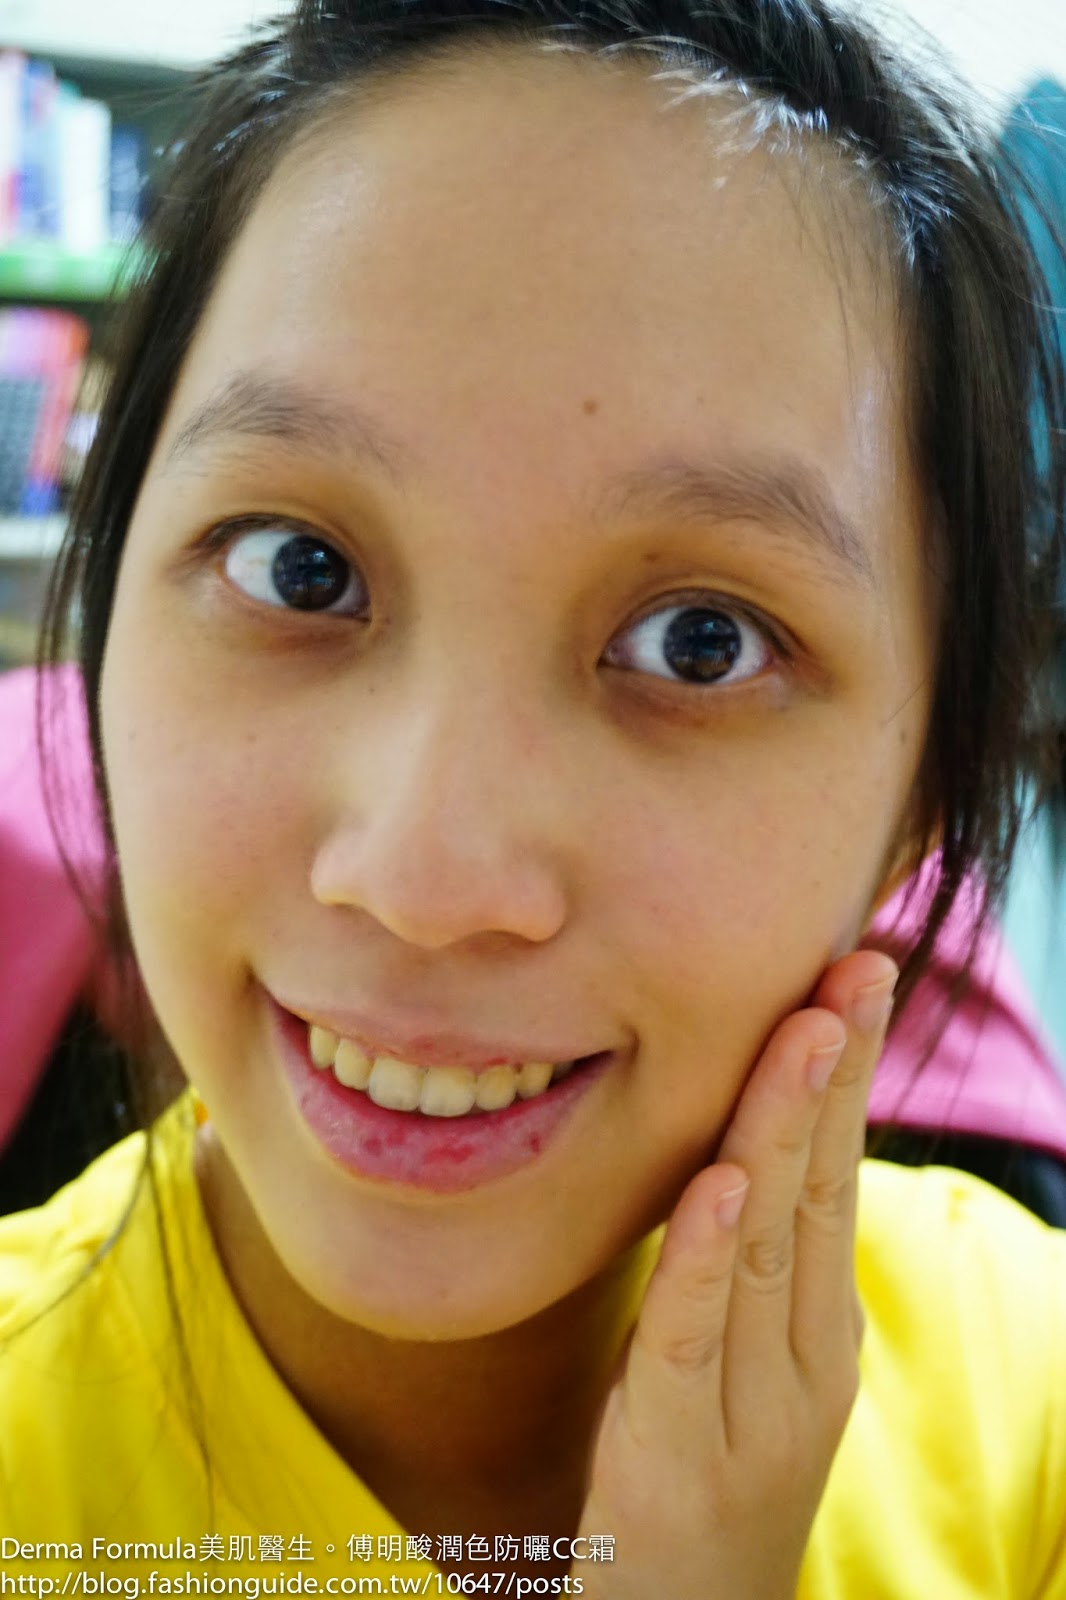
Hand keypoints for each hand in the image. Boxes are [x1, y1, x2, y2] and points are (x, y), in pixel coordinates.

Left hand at [574, 950, 897, 1599]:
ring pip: (770, 1245)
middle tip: (853, 970)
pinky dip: (708, 1257)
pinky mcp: (681, 1448)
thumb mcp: (737, 1348)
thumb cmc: (701, 1463)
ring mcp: (753, 1403)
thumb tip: (738, 1140)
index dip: (848, 1073)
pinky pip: (694, 1337)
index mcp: (815, 1319)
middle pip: (818, 1189)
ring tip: (804, 1034)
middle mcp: (803, 1351)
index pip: (834, 1172)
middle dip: (833, 1072)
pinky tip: (720, 1184)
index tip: (856, 974)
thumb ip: (741, 1255)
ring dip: (785, 1131)